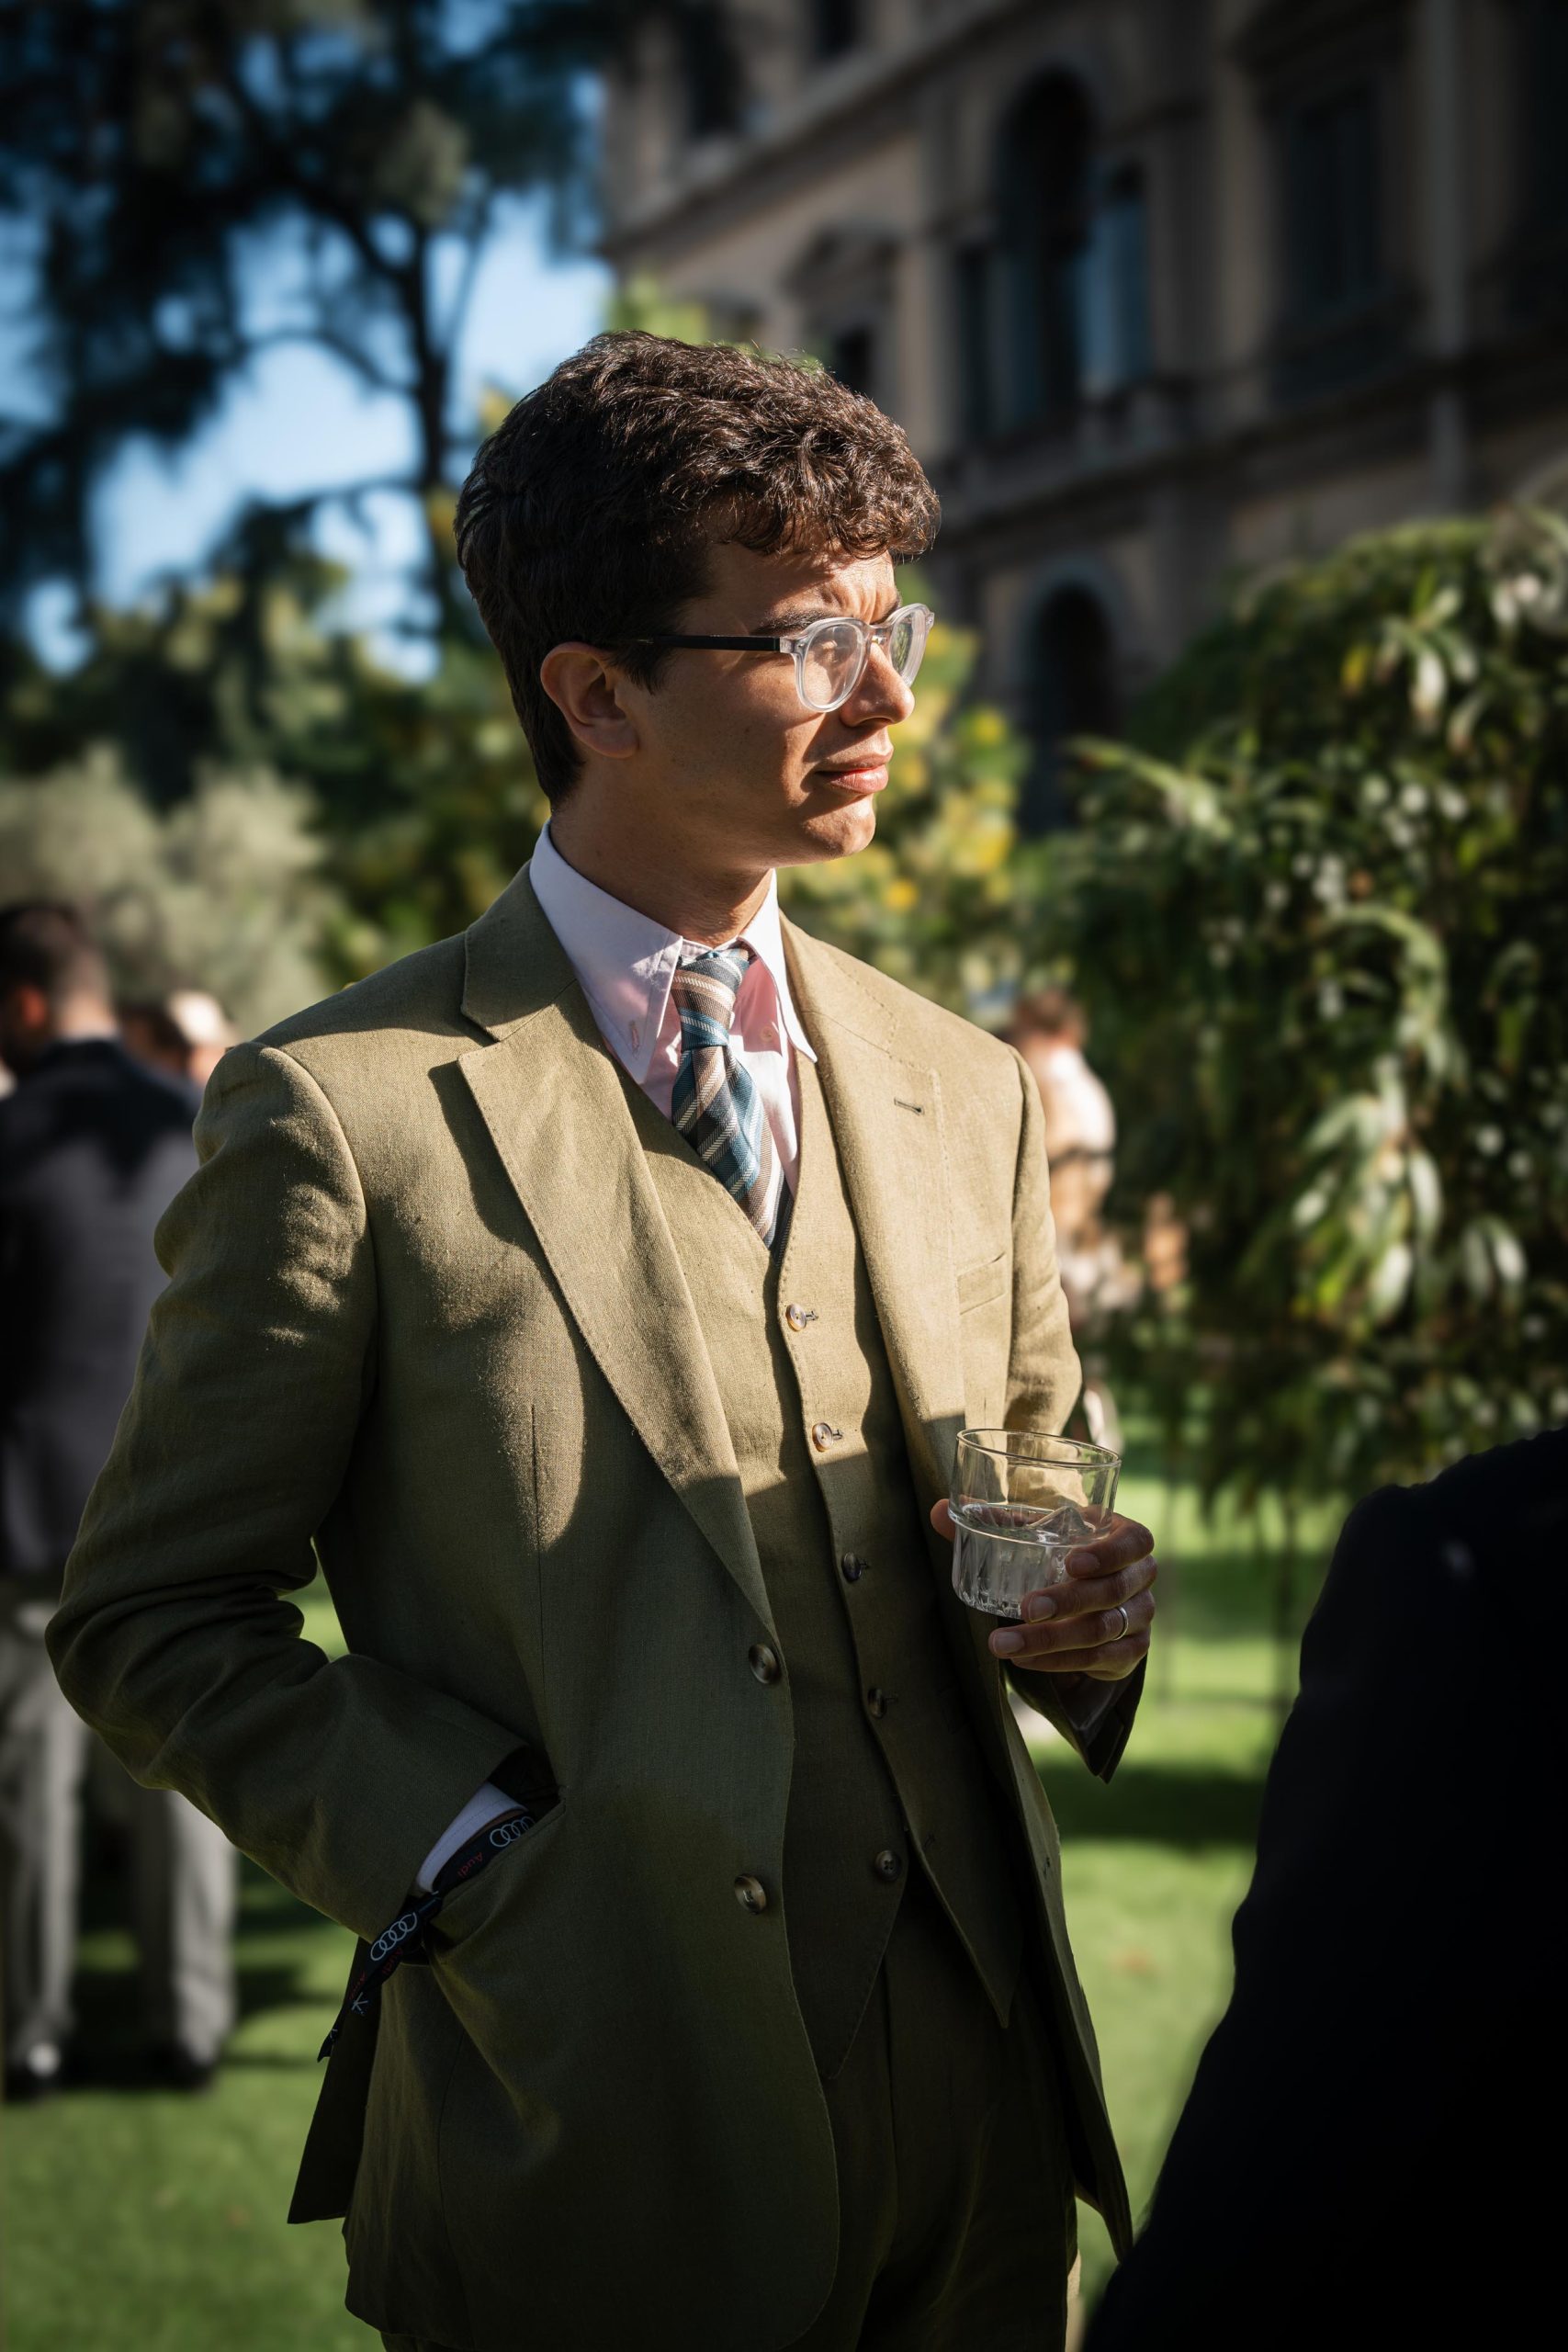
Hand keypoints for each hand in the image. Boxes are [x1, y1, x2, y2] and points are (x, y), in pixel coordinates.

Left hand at [928, 1500, 1156, 1680]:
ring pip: (1102, 1632)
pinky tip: (1026, 1662)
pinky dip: (1060, 1663)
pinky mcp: (1130, 1653)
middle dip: (1067, 1602)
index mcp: (1127, 1538)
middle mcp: (1141, 1578)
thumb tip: (937, 1511)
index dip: (1109, 1553)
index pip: (1135, 1542)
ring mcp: (1140, 1617)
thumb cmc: (1062, 1554)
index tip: (1072, 1562)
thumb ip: (995, 1523)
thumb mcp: (1038, 1536)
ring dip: (1052, 1640)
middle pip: (1113, 1592)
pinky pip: (1100, 1661)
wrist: (1093, 1602)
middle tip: (1025, 1609)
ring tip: (1004, 1643)